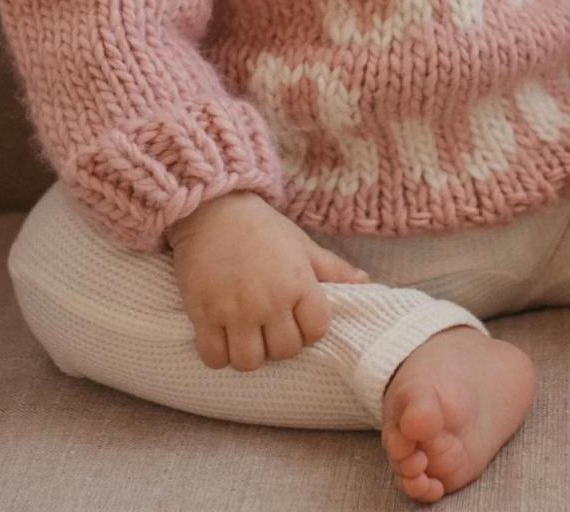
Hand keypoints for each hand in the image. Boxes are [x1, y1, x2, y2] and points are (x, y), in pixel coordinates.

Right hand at [167, 192, 371, 371]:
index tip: (296, 319)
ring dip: (249, 353)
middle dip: (279, 344)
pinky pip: (215, 357)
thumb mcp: (301, 244)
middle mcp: (269, 300)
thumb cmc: (261, 227)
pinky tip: (221, 337)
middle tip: (269, 327)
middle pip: (284, 351)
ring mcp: (235, 310)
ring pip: (249, 361)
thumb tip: (365, 282)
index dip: (309, 330)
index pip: (316, 331)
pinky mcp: (204, 314)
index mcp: (298, 282)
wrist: (213, 209)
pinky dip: (218, 354)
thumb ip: (332, 268)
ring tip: (245, 336)